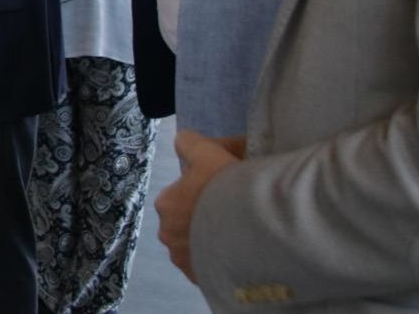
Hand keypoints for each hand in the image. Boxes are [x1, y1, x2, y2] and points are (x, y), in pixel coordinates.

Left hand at [155, 131, 245, 283]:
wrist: (252, 230)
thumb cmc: (227, 187)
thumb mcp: (207, 151)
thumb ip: (190, 143)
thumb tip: (184, 139)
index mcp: (167, 203)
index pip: (183, 193)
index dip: (204, 189)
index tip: (224, 189)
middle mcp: (169, 234)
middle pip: (189, 221)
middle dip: (205, 216)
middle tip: (235, 211)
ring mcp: (185, 261)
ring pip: (198, 245)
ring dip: (213, 240)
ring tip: (240, 233)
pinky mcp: (203, 280)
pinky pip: (211, 267)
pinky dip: (221, 260)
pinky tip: (239, 252)